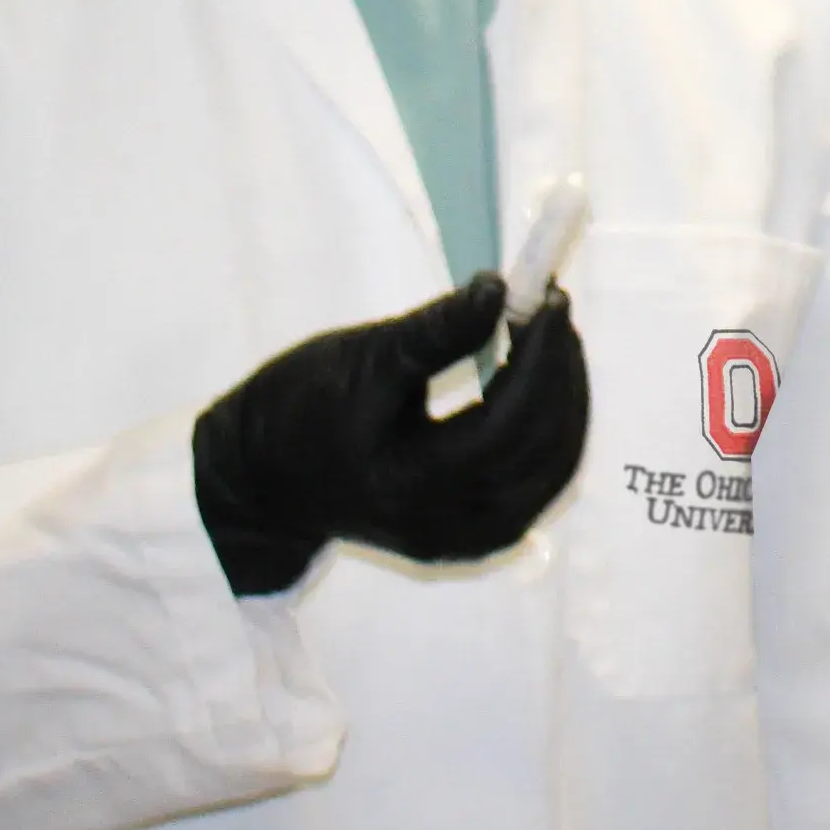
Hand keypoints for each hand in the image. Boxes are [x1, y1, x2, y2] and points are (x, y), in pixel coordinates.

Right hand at [191, 272, 590, 598]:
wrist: (265, 482)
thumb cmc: (301, 411)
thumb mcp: (361, 360)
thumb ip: (433, 331)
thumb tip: (498, 288)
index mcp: (408, 484)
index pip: (506, 426)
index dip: (540, 361)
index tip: (549, 299)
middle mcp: (444, 527)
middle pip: (541, 453)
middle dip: (560, 374)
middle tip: (554, 310)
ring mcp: (461, 541)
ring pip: (550, 473)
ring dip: (564, 401)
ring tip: (550, 340)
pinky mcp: (471, 540)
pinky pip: (536, 487)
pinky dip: (549, 434)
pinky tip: (538, 388)